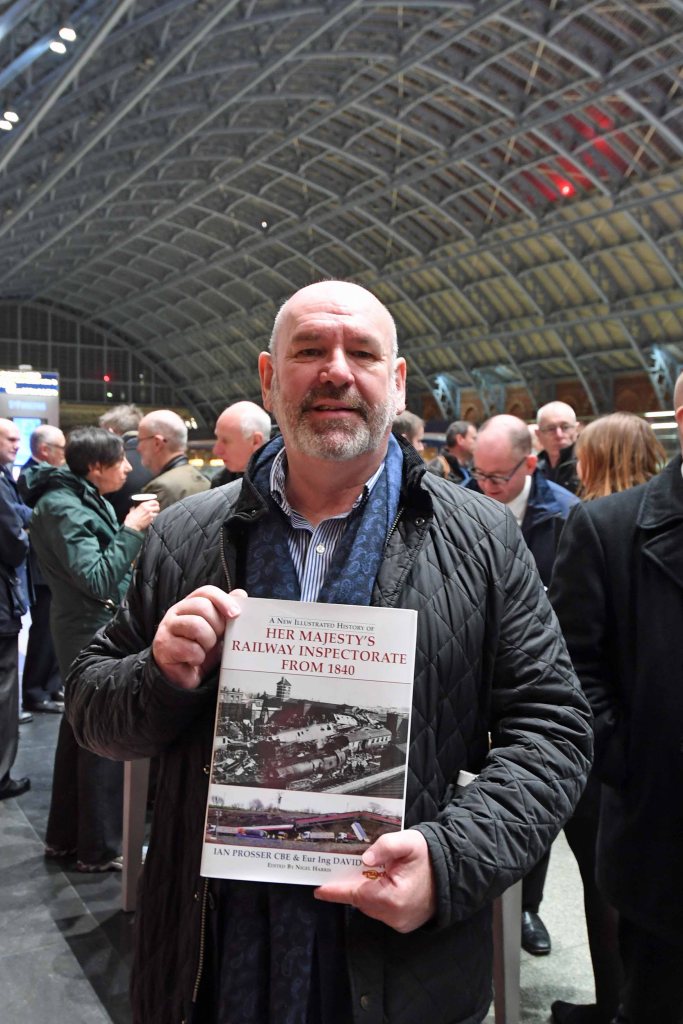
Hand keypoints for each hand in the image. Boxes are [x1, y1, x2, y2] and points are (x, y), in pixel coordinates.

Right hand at [124, 499, 159, 531]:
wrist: (132, 525)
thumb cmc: (131, 518)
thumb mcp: (132, 510)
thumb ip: (135, 508)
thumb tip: (133, 508)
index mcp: (144, 505)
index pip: (154, 502)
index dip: (156, 503)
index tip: (156, 504)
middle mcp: (148, 509)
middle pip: (157, 507)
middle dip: (157, 509)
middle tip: (155, 510)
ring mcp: (150, 515)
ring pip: (157, 513)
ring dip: (155, 514)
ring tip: (151, 515)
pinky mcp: (151, 520)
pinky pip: (153, 519)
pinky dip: (152, 519)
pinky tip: (148, 519)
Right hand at [152, 586, 246, 689]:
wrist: (183, 676)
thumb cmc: (201, 649)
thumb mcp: (217, 630)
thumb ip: (226, 612)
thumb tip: (240, 593)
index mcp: (190, 604)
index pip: (206, 592)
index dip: (223, 600)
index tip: (236, 614)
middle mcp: (176, 612)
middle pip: (202, 606)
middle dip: (217, 625)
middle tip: (218, 638)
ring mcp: (167, 628)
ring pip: (196, 625)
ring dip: (208, 641)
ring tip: (205, 650)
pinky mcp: (164, 646)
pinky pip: (189, 648)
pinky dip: (198, 657)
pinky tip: (194, 661)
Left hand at [314, 829, 435, 932]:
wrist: (453, 872)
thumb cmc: (429, 856)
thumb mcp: (408, 842)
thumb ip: (385, 846)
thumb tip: (364, 859)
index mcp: (393, 898)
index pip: (356, 894)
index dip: (336, 891)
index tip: (319, 890)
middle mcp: (395, 916)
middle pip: (361, 901)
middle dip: (350, 886)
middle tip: (339, 870)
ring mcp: (400, 923)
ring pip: (371, 906)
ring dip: (364, 891)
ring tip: (362, 873)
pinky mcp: (404, 923)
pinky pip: (381, 911)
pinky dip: (376, 897)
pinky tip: (379, 882)